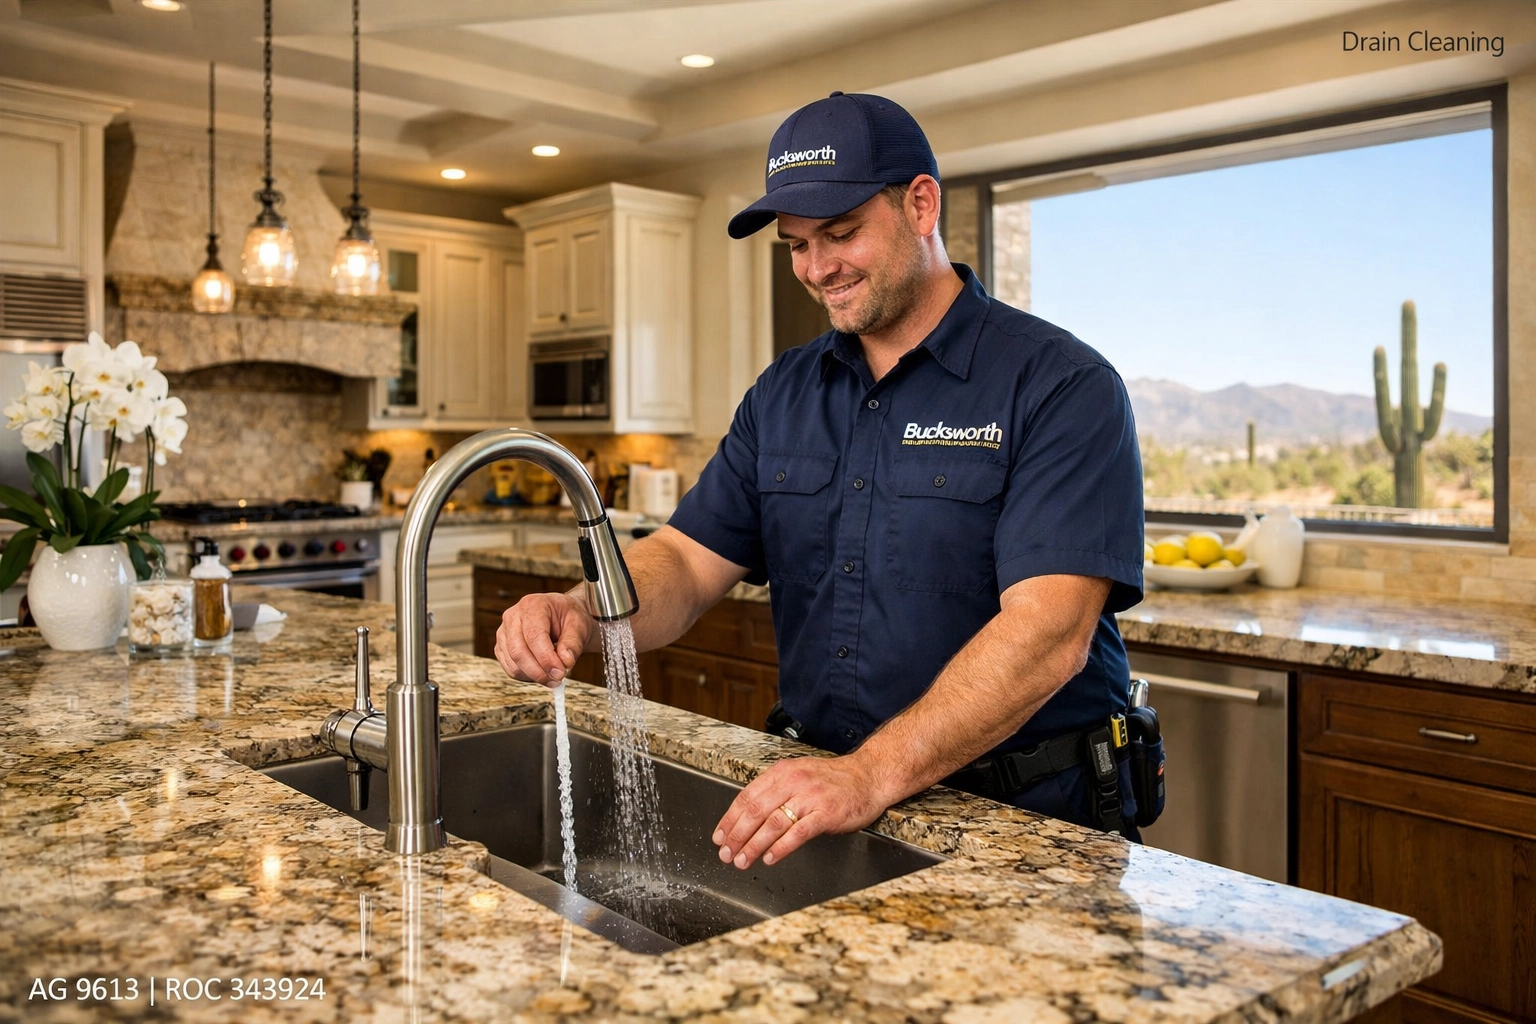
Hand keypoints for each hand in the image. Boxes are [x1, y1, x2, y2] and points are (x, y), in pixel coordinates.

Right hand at [493, 592, 594, 686]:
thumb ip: (573, 643)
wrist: (562, 617)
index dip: (546, 658)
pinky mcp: (502, 647)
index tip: (560, 673)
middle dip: (539, 671)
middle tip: (557, 680)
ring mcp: (504, 632)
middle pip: (518, 651)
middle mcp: (513, 616)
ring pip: (513, 663)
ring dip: (534, 676)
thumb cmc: (569, 618)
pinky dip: (527, 676)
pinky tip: (542, 672)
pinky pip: (510, 669)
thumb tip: (565, 662)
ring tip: (553, 676)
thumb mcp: (579, 626)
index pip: (534, 636)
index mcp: (533, 605)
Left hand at [712, 754, 892, 869]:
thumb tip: (747, 817)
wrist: (869, 776)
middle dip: (736, 836)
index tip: (719, 837)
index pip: (747, 797)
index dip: (729, 819)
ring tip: (742, 861)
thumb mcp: (799, 775)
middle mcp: (793, 782)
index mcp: (782, 772)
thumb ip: (775, 791)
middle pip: (755, 811)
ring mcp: (810, 797)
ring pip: (773, 824)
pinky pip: (798, 833)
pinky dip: (781, 848)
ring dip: (753, 846)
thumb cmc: (834, 780)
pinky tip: (770, 858)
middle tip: (726, 854)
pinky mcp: (825, 814)